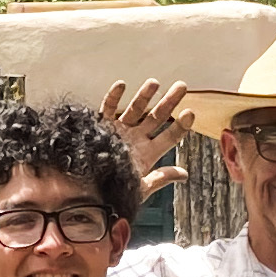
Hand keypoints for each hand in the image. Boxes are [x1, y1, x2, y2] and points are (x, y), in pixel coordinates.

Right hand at [100, 77, 193, 198]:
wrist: (85, 192)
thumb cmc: (113, 193)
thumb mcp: (139, 187)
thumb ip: (160, 178)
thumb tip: (184, 174)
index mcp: (148, 153)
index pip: (170, 136)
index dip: (181, 125)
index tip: (190, 113)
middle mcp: (136, 139)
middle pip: (157, 117)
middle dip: (170, 101)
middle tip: (182, 86)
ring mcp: (120, 131)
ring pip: (135, 109)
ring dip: (145, 96)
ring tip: (154, 83)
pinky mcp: (101, 127)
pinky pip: (107, 108)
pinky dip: (113, 96)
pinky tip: (122, 85)